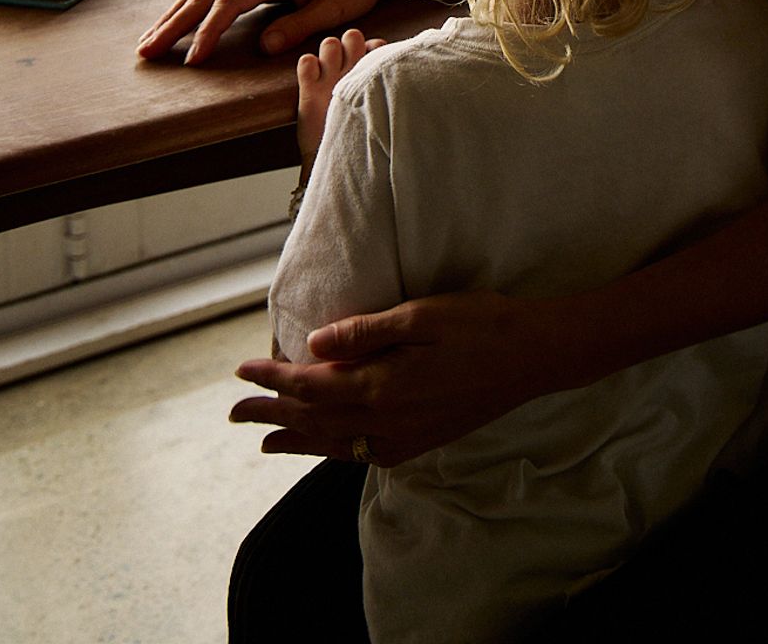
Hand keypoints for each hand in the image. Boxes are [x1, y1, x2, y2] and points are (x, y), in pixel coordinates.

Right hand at [136, 0, 397, 63]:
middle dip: (174, 23)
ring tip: (150, 40)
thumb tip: (263, 46)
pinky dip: (191, 5)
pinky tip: (176, 22)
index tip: (192, 60)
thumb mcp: (333, 9)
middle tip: (147, 51)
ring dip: (175, 14)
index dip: (207, 32)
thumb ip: (297, 26)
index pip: (228, 3)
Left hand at [229, 292, 566, 465]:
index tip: (242, 370)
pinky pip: (362, 453)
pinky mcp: (420, 442)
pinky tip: (327, 446)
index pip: (311, 386)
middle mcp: (387, 421)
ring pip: (335, 443)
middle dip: (272, 413)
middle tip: (235, 411)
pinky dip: (333, 450)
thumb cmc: (479, 325)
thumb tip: (313, 345)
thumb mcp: (422, 315)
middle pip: (314, 420)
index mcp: (382, 385)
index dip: (273, 378)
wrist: (532, 358)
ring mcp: (404, 437)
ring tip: (265, 438)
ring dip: (296, 438)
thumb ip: (365, 333)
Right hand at [296, 28, 383, 171]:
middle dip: (352, 46)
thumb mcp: (383, 110)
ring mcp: (327, 76)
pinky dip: (310, 67)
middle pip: (351, 35)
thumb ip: (391, 90)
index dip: (376, 52)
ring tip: (333, 74)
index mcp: (369, 71)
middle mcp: (348, 68)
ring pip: (329, 43)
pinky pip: (306, 62)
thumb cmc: (367, 135)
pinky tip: (314, 80)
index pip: (376, 44)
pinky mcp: (308, 88)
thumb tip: (413, 81)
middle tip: (353, 67)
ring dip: (332, 54)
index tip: (377, 67)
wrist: (341, 161)